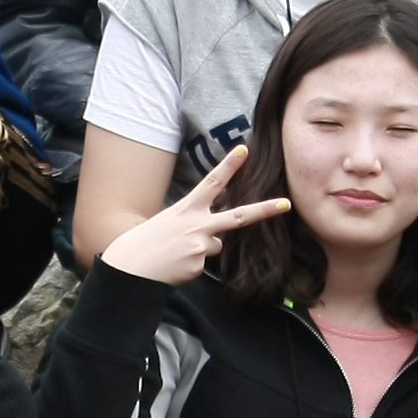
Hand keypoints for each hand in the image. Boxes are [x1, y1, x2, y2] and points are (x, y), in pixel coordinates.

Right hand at [97, 151, 290, 287]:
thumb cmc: (147, 242)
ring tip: (177, 252)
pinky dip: (192, 264)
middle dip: (264, 210)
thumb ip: (195, 223)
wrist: (131, 267)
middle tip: (286, 204)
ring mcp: (201, 244)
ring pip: (216, 245)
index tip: (244, 149)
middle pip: (239, 216)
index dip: (229, 165)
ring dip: (200, 249)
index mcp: (187, 207)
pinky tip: (176, 264)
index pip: (213, 182)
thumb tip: (215, 239)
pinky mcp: (199, 263)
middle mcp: (198, 224)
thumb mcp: (169, 221)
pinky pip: (204, 263)